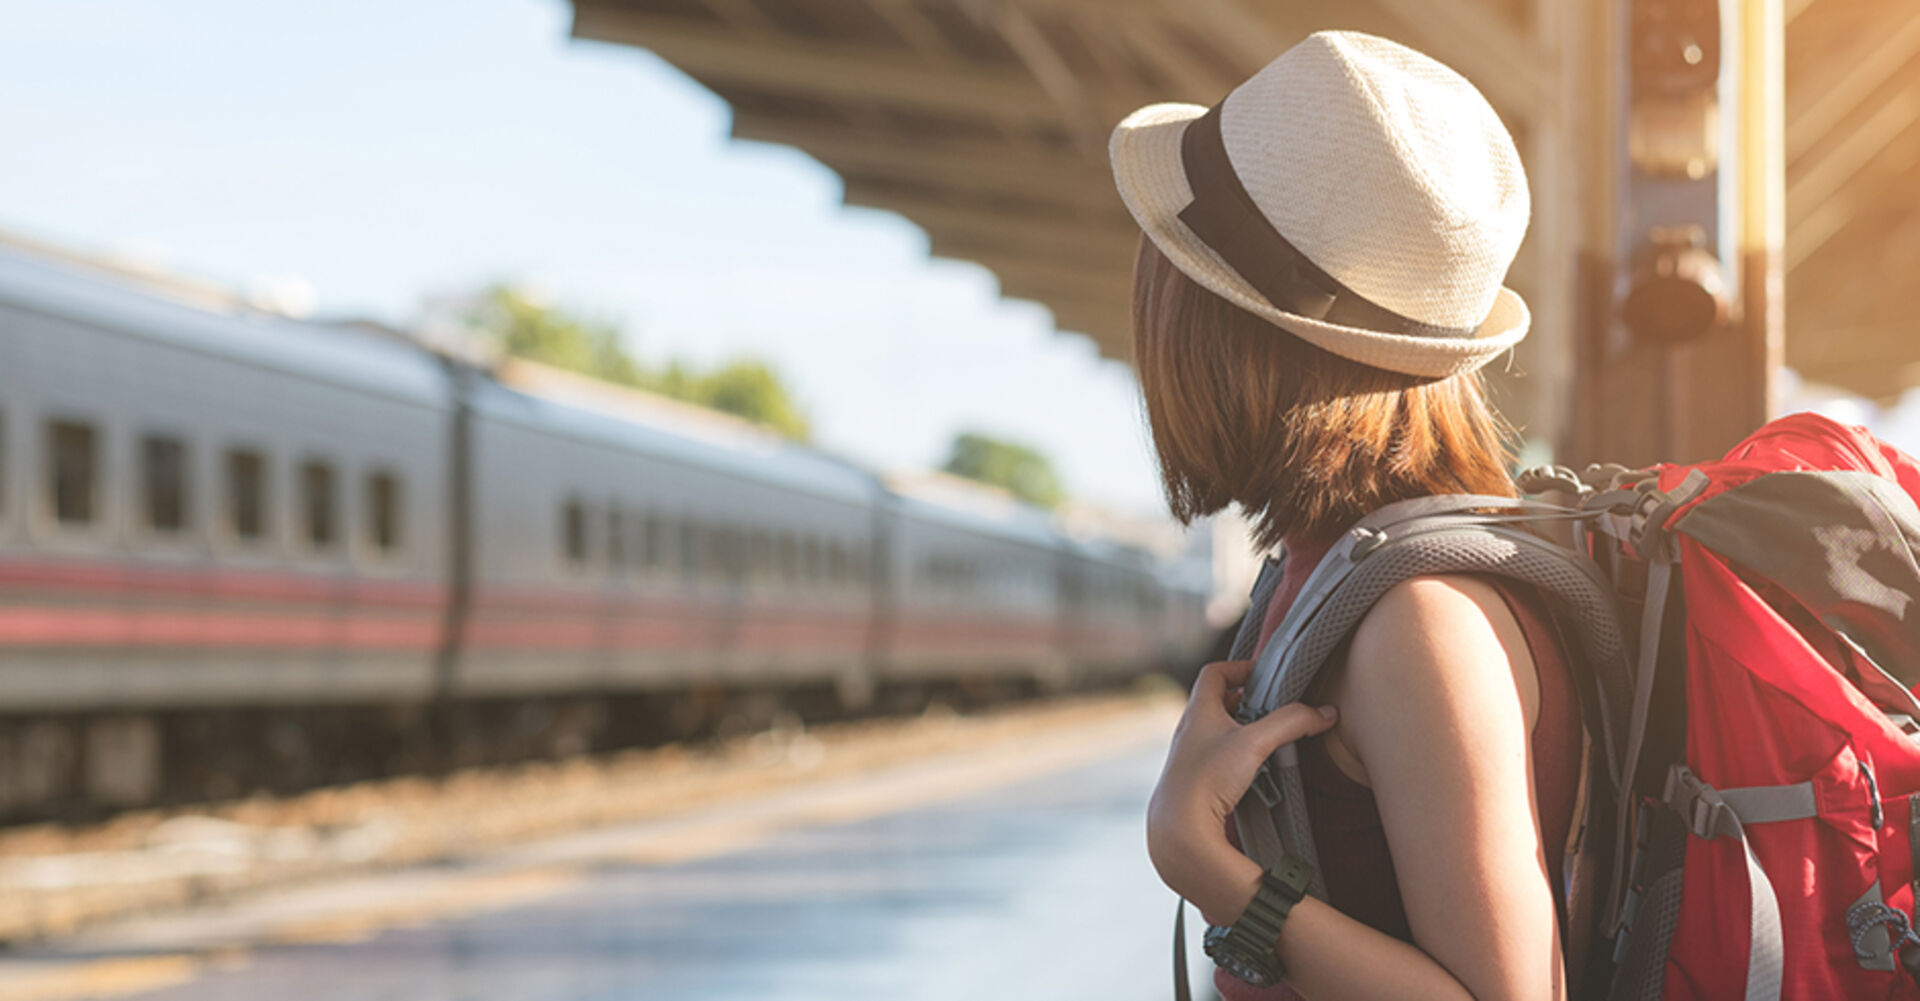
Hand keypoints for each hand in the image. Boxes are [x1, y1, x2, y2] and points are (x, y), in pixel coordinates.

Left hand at [1147, 660, 1336, 920]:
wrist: (1180, 830)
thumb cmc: (1208, 779)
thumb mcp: (1254, 743)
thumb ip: (1291, 722)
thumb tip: (1326, 713)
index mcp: (1198, 711)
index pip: (1214, 673)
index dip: (1239, 667)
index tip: (1265, 675)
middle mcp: (1189, 730)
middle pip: (1218, 702)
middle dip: (1248, 702)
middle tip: (1274, 710)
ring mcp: (1191, 757)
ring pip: (1220, 732)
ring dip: (1245, 732)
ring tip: (1271, 741)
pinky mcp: (1196, 782)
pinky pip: (1220, 759)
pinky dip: (1240, 757)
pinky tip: (1257, 772)